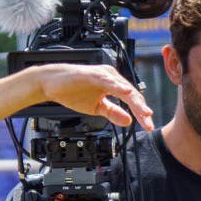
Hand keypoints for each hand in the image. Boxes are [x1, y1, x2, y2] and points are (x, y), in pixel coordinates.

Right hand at [36, 64, 153, 129]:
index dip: (140, 113)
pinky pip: (106, 80)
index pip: (131, 100)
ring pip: (122, 88)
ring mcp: (102, 75)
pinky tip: (125, 92)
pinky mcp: (92, 74)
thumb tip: (129, 121)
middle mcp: (111, 78)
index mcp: (114, 85)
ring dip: (133, 99)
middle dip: (141, 109)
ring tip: (143, 110)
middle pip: (131, 94)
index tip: (148, 126)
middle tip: (149, 121)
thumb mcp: (97, 108)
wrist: (51, 85)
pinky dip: (116, 85)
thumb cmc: (73, 92)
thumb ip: (113, 113)